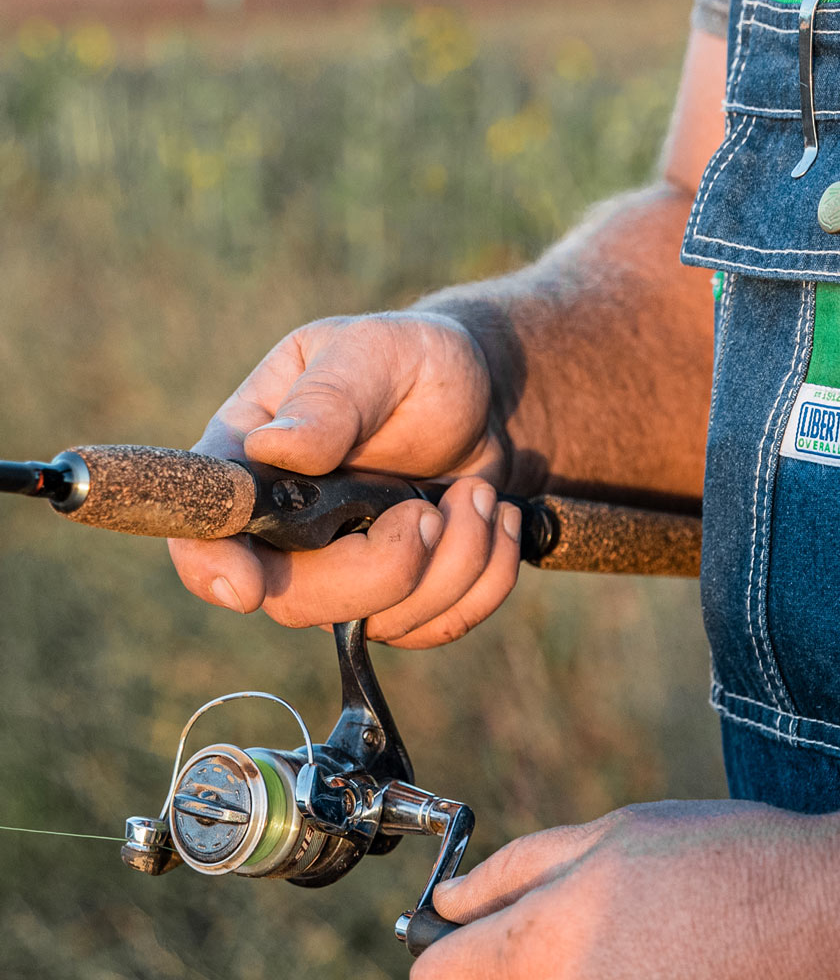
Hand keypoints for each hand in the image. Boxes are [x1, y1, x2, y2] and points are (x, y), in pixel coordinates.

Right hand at [169, 311, 521, 646]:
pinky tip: (495, 519)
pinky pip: (436, 626)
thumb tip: (276, 449)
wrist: (487, 398)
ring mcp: (342, 571)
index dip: (210, 567)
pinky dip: (484, 579)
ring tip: (477, 494)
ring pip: (378, 620)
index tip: (247, 586)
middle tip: (432, 509)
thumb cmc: (413, 361)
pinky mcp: (400, 598)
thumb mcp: (372, 353)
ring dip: (453, 563)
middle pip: (297, 599)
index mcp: (249, 459)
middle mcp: (283, 530)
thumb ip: (329, 398)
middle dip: (384, 567)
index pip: (203, 530)